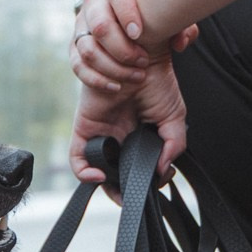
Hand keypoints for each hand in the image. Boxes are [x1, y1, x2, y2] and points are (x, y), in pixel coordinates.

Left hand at [71, 58, 188, 191]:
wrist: (142, 56)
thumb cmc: (157, 82)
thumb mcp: (174, 119)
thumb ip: (173, 145)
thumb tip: (163, 170)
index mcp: (138, 137)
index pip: (135, 170)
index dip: (142, 185)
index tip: (152, 188)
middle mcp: (118, 137)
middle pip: (113, 175)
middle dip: (121, 191)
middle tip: (134, 194)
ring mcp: (101, 134)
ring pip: (95, 170)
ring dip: (107, 183)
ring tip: (120, 186)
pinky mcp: (85, 127)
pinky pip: (77, 157)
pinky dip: (84, 170)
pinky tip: (100, 175)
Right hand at [72, 0, 196, 92]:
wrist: (120, 16)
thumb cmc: (148, 16)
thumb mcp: (167, 19)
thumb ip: (182, 28)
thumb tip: (180, 43)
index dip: (127, 12)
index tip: (139, 33)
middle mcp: (94, 4)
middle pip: (99, 23)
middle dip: (121, 47)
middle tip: (143, 61)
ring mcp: (81, 26)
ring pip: (87, 47)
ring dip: (112, 65)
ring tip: (136, 75)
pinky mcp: (74, 48)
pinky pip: (77, 65)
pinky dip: (96, 78)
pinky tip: (116, 86)